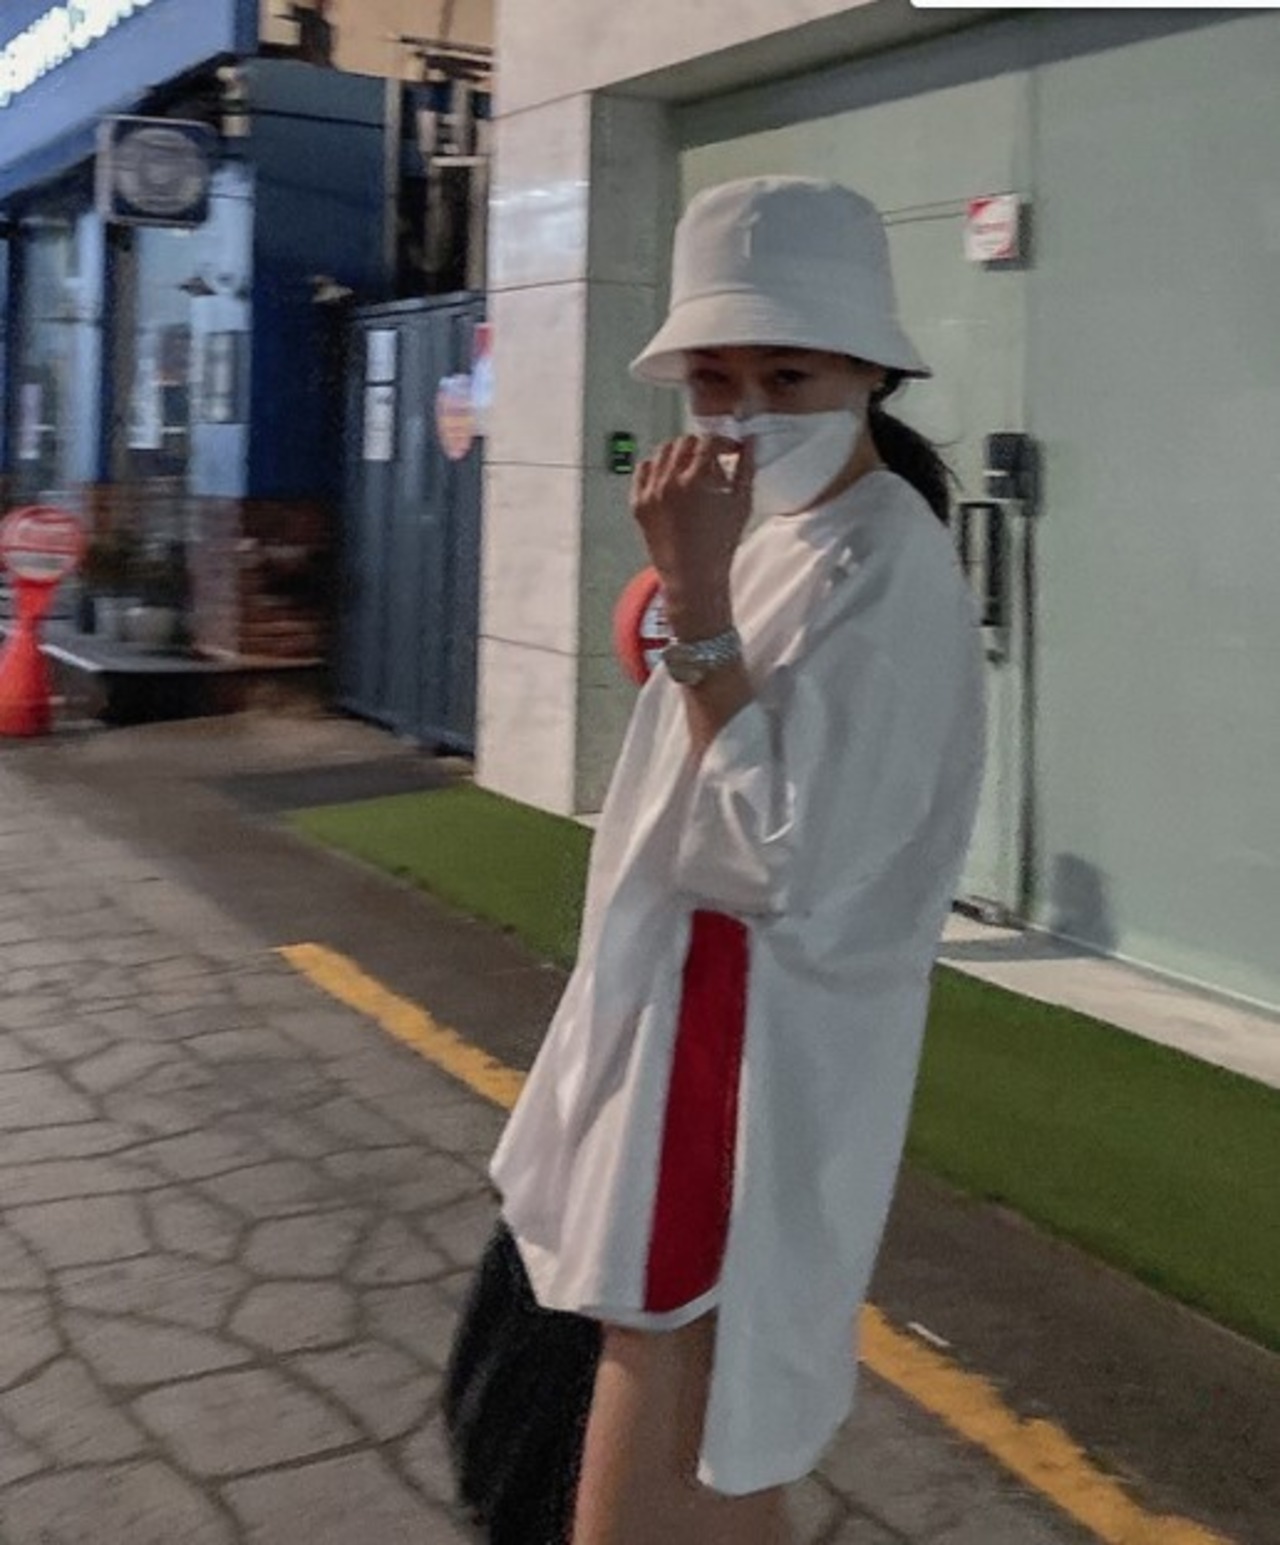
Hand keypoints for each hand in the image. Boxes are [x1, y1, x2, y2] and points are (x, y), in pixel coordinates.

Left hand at [631, 435, 754, 635]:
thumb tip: (750, 444)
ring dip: (679, 453)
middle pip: (683, 442)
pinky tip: (671, 477)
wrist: (693, 578)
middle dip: (702, 447)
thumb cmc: (720, 546)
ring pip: (661, 453)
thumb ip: (746, 469)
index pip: (708, 441)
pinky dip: (657, 467)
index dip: (723, 442)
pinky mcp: (638, 504)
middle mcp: (668, 483)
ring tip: (692, 469)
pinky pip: (643, 471)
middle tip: (713, 460)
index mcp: (695, 481)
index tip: (730, 449)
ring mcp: (650, 493)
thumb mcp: (741, 505)